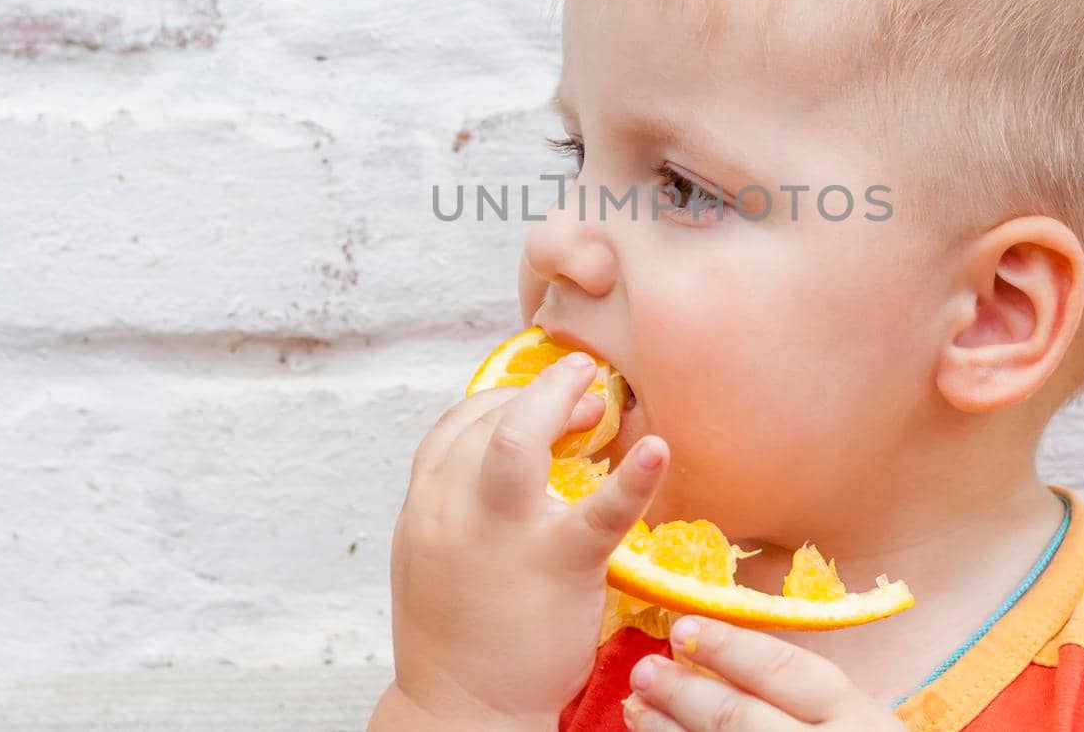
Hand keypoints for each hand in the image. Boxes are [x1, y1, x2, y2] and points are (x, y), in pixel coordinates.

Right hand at [389, 351, 669, 728]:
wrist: (463, 714)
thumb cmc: (458, 638)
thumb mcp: (436, 558)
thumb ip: (461, 507)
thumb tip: (509, 463)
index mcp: (426, 508)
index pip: (455, 426)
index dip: (500, 399)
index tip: (539, 399)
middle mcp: (452, 510)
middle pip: (487, 419)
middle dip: (536, 391)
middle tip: (581, 384)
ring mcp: (503, 535)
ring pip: (515, 440)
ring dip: (557, 401)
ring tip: (600, 392)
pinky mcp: (557, 564)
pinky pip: (598, 512)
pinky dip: (631, 479)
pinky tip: (657, 451)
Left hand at [622, 616, 905, 730]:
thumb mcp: (854, 723)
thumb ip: (806, 700)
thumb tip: (721, 656)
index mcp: (857, 719)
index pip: (786, 671)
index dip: (729, 647)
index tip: (682, 628)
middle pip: (741, 719)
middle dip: (684, 692)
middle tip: (644, 670)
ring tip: (637, 709)